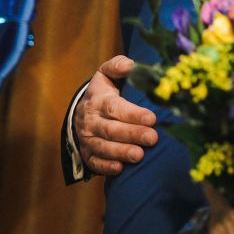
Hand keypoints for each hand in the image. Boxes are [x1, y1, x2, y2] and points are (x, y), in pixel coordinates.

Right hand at [73, 55, 157, 175]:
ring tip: (139, 155)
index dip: (133, 114)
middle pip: (110, 129)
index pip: (115, 107)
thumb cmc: (102, 91)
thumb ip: (117, 66)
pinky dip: (106, 167)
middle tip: (152, 138)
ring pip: (102, 147)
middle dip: (132, 134)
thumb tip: (130, 65)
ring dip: (121, 152)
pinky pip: (94, 162)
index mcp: (98, 100)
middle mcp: (90, 120)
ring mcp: (87, 139)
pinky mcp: (87, 154)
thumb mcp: (106, 74)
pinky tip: (120, 169)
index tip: (152, 118)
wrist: (81, 111)